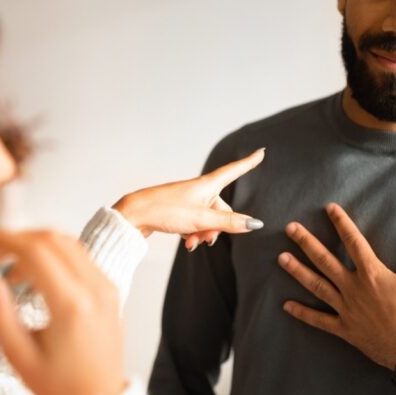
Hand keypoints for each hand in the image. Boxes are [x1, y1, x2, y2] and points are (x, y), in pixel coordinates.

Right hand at [0, 230, 127, 394]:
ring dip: (35, 243)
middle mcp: (95, 289)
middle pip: (53, 238)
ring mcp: (106, 286)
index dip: (5, 239)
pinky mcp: (109, 288)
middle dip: (17, 237)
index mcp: (72, 306)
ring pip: (68, 242)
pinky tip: (32, 273)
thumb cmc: (61, 385)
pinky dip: (53, 253)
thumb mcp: (19, 356)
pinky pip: (79, 255)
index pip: (36, 252)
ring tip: (8, 265)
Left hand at [112, 148, 265, 250]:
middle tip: (206, 239)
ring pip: (208, 219)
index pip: (234, 171)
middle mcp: (199, 190)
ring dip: (204, 233)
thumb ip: (229, 222)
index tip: (261, 152)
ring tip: (192, 243)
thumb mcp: (202, 219)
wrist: (134, 214)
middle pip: (222, 208)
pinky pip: (195, 223)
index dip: (249, 163)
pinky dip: (193, 233)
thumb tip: (256, 224)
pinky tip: (185, 242)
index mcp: (207, 185)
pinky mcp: (178, 211)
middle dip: (218, 226)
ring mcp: (188, 200)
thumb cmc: (167, 210)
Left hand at [278, 203, 395, 369]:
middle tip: (290, 228)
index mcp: (373, 275)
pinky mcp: (344, 329)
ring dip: (298, 271)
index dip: (341, 223)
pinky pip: (319, 320)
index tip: (329, 208)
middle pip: (325, 261)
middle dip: (306, 243)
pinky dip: (302, 313)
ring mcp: (346, 310)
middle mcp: (354, 289)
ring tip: (281, 258)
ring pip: (317, 286)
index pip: (353, 242)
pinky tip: (286, 306)